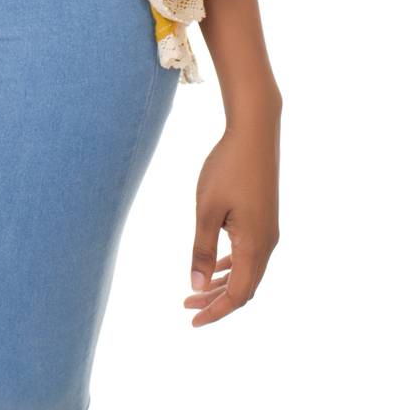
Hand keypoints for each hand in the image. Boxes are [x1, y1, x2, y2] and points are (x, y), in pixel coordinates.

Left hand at [186, 114, 279, 325]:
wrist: (254, 134)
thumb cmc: (227, 168)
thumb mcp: (207, 209)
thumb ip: (201, 249)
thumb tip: (197, 286)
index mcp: (254, 246)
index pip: (238, 294)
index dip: (216, 311)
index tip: (193, 320)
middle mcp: (267, 244)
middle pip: (244, 287)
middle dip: (216, 301)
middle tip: (187, 306)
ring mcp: (268, 232)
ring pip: (247, 271)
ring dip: (222, 284)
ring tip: (196, 291)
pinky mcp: (264, 220)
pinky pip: (249, 255)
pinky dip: (231, 265)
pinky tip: (214, 266)